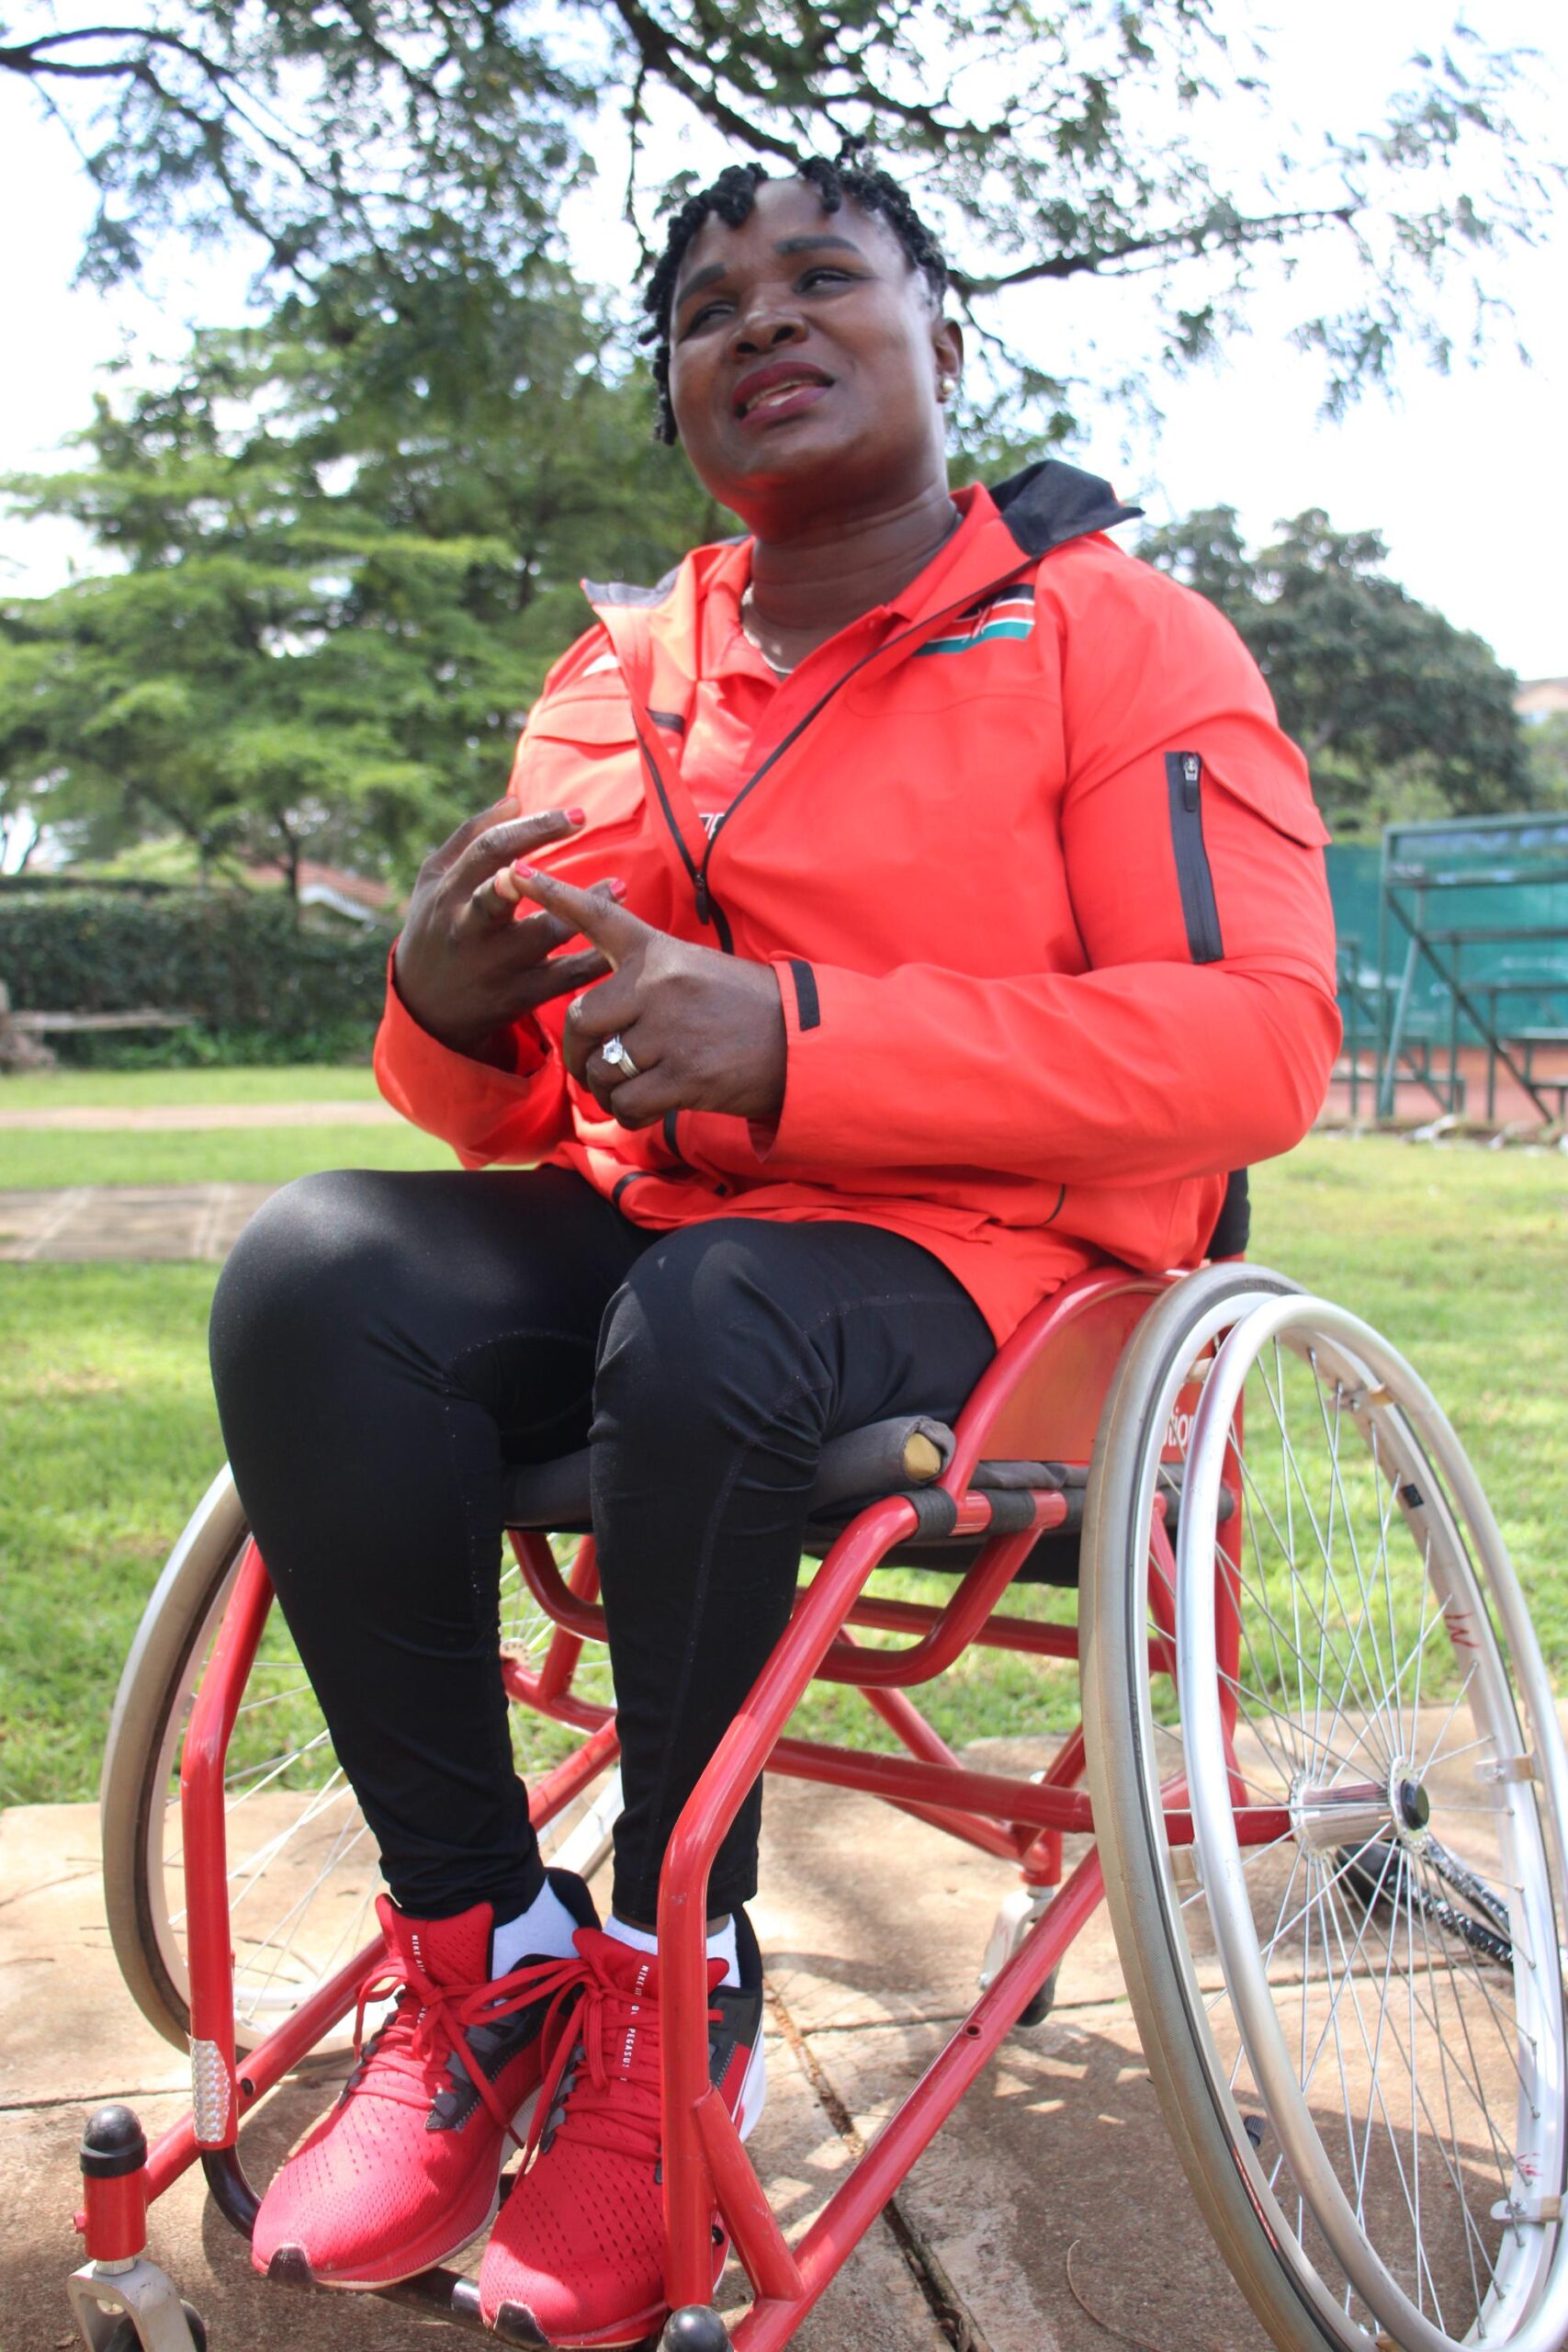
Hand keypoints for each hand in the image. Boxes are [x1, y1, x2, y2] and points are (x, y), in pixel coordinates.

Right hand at [392, 802, 613, 1055]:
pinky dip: (595, 961)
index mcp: (449, 893)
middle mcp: (468, 928)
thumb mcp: (434, 880)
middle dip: (542, 868)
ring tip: (621, 888)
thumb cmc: (435, 930)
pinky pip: (565, 978)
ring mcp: (494, 964)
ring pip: (544, 934)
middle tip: (590, 846)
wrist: (425, 1011)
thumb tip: (515, 800)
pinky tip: (622, 940)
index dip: (533, 828)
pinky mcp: (519, 996)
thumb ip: (470, 837)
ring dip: (584, 909)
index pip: (489, 851)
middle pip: (504, 893)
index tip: (578, 815)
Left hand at [508, 865, 786, 1127]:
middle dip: (579, 1053)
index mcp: (658, 954)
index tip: (515, 872)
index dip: (553, 895)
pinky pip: (626, 1103)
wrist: (805, 1041)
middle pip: (579, 1020)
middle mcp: (657, 987)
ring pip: (600, 1069)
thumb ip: (646, 983)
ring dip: (606, 1090)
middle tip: (594, 1067)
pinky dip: (629, 1115)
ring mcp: (669, 1032)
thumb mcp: (697, 971)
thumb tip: (598, 1022)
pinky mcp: (682, 1075)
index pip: (597, 919)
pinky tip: (649, 1108)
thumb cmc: (747, 1008)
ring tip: (633, 1089)